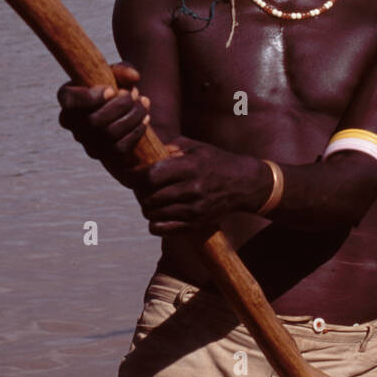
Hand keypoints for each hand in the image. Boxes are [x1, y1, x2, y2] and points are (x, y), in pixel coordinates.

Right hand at [58, 62, 149, 159]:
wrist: (120, 106)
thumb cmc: (112, 84)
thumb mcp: (116, 72)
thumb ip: (123, 70)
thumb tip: (134, 77)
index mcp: (67, 97)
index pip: (70, 100)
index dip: (91, 97)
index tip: (112, 90)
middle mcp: (70, 121)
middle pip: (93, 121)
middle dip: (120, 106)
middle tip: (134, 94)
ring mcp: (83, 140)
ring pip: (108, 135)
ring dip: (132, 117)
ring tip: (145, 102)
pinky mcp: (100, 153)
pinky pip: (119, 148)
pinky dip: (136, 132)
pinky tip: (145, 118)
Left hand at [131, 137, 259, 236]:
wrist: (245, 184)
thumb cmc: (217, 161)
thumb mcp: (197, 147)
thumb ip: (171, 147)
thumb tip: (147, 150)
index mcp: (190, 167)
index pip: (151, 176)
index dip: (135, 177)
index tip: (131, 175)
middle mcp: (192, 189)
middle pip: (149, 197)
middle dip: (140, 192)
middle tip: (142, 187)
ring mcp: (194, 209)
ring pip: (152, 214)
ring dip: (147, 207)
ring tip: (152, 199)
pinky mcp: (196, 224)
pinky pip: (162, 229)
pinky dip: (155, 222)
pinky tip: (160, 214)